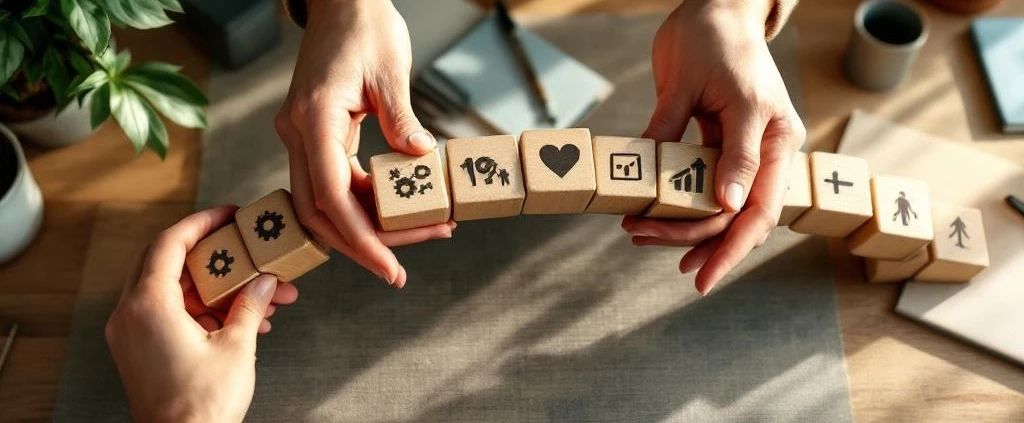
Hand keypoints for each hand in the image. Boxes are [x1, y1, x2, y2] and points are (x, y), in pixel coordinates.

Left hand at [106, 206, 297, 422]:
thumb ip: (250, 306)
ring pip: (174, 291)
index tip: (228, 215)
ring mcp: (131, 334)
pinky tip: (243, 319)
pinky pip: (170, 314)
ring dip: (216, 288)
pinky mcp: (139, 351)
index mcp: (148, 306)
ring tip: (260, 295)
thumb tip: (264, 283)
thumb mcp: (237, 347)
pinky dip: (204, 309)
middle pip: (168, 263)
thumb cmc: (201, 406)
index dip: (201, 223)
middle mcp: (130, 315)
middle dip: (213, 255)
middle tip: (244, 248)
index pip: (170, 244)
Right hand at [275, 0, 454, 288]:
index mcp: (313, 117)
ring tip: (421, 233)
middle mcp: (297, 132)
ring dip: (365, 227)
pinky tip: (399, 209)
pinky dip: (363, 203)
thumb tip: (420, 159)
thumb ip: (401, 118)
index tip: (389, 266)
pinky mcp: (313, 135)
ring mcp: (301, 136)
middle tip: (403, 268)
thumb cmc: (367, 27)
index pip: (330, 196)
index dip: (359, 238)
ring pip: (323, 203)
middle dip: (363, 244)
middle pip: (320, 211)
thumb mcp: (392, 71)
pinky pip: (332, 183)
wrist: (342, 1)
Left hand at [622, 0, 805, 293]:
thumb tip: (720, 201)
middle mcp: (763, 151)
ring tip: (637, 234)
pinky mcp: (717, 146)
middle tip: (640, 239)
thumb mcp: (706, 86)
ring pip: (715, 209)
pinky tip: (652, 221)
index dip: (729, 248)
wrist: (713, 7)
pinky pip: (700, 188)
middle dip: (691, 239)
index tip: (700, 275)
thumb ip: (712, 142)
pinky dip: (676, 206)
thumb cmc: (713, 38)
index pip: (756, 209)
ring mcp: (741, 151)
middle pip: (733, 217)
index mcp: (774, 137)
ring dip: (678, 227)